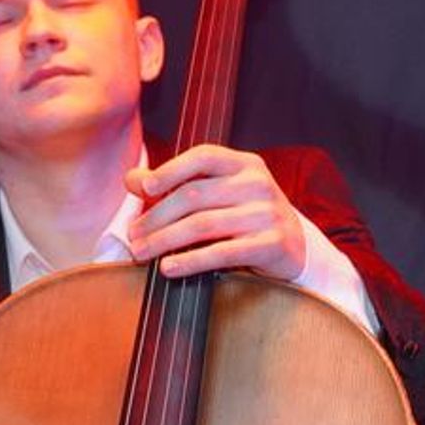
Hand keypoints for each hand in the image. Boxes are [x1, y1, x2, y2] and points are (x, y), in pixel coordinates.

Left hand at [124, 145, 306, 280]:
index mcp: (243, 164)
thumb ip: (174, 182)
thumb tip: (131, 178)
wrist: (292, 245)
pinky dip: (191, 260)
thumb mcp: (216, 192)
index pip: (203, 157)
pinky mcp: (271, 244)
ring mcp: (267, 213)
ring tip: (141, 252)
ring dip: (165, 240)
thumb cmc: (243, 214)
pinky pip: (222, 252)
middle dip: (157, 216)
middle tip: (133, 235)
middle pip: (195, 195)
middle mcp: (257, 184)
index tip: (145, 189)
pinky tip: (168, 267)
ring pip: (203, 225)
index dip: (171, 170)